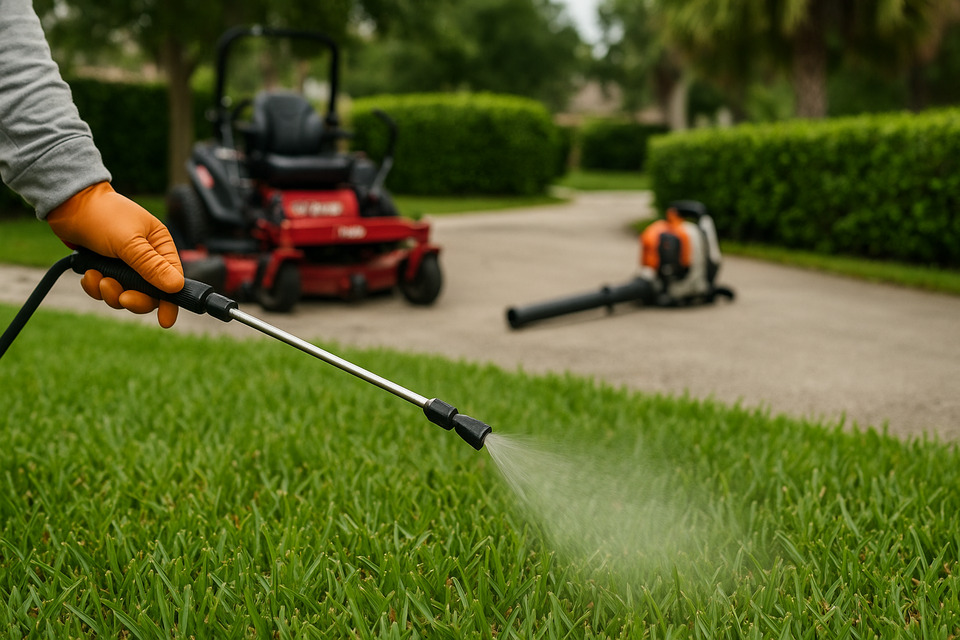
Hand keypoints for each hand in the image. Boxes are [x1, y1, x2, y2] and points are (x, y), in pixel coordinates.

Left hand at [46, 182, 184, 327]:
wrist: (68, 203)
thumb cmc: (103, 216)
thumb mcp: (129, 242)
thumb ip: (151, 266)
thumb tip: (176, 286)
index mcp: (160, 246)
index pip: (172, 279)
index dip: (169, 300)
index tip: (165, 320)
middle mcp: (146, 257)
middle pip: (148, 293)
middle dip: (133, 298)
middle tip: (121, 298)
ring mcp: (125, 263)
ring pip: (125, 293)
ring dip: (110, 292)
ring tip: (97, 278)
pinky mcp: (105, 266)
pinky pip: (105, 289)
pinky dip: (96, 287)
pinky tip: (89, 274)